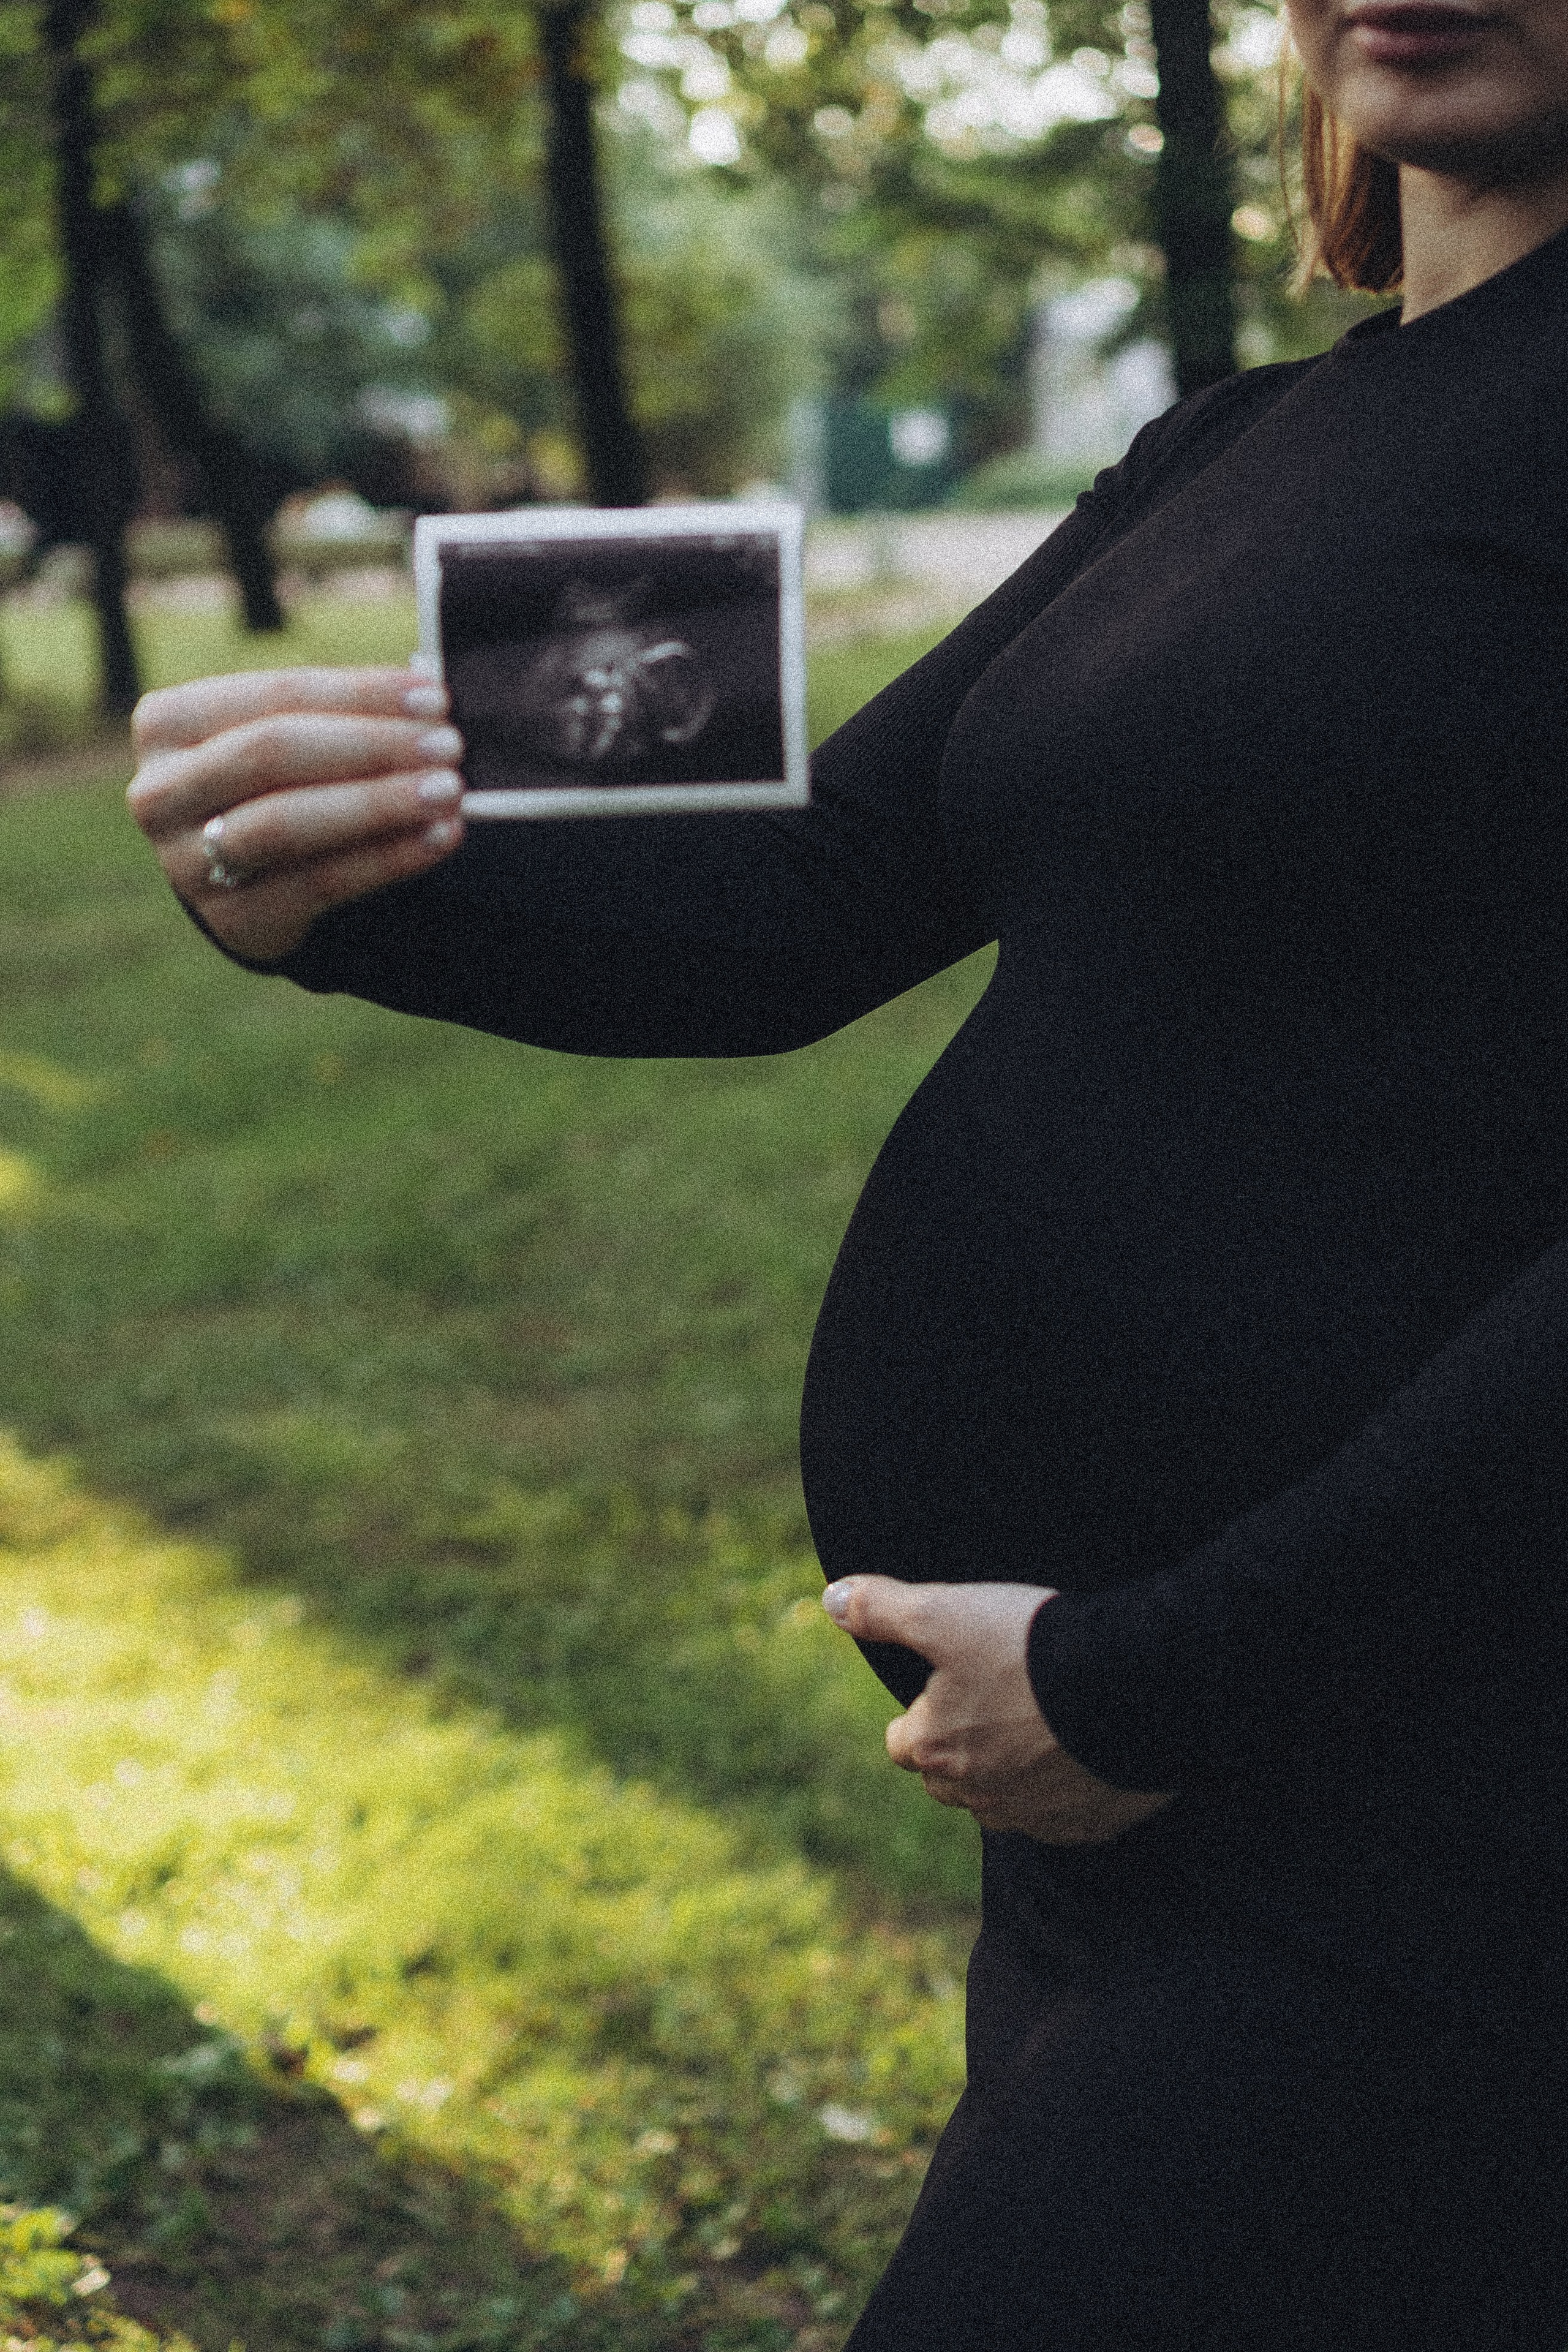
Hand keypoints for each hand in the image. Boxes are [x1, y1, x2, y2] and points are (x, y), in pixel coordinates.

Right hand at [127, 665, 468, 964]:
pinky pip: (318, 883)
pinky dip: (387, 858)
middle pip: (272, 753)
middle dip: (370, 746)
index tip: (436, 697)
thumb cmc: (283, 784)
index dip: (360, 694)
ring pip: (286, 822)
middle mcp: (161, 791)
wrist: (251, 878)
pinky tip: (439, 837)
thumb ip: (339, 713)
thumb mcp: (292, 736)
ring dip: (378, 802)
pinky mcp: (232, 919)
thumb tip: (428, 698)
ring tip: (449, 791)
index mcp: (168, 723)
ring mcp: (187, 862)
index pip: (276, 695)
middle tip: (449, 746)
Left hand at [822, 1577, 1172, 1844]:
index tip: (942, 1687)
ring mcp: (1037, 1817)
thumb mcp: (946, 1612)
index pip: (902, 1744)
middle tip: (991, 1703)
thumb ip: (883, 1609)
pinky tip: (1082, 1753)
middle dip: (960, 1750)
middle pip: (949, 1781)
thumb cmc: (1030, 1647)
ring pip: (1005, 1803)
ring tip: (1038, 1725)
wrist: (1133, 1685)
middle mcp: (979, 1797)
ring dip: (1012, 1774)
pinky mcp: (1090, 1825)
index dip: (918, 1714)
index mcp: (936, 1750)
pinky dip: (1066, 1791)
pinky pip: (1064, 1817)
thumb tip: (830, 1600)